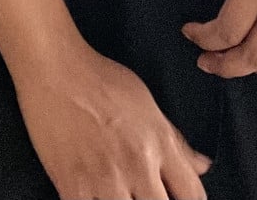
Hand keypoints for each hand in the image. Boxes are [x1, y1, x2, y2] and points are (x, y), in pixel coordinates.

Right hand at [11, 41, 211, 199]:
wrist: (54, 68)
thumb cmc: (99, 77)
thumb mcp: (145, 102)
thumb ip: (175, 139)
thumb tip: (202, 165)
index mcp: (159, 142)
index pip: (193, 195)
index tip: (176, 197)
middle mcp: (137, 165)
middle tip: (143, 192)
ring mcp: (105, 179)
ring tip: (119, 192)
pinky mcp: (73, 186)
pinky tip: (94, 195)